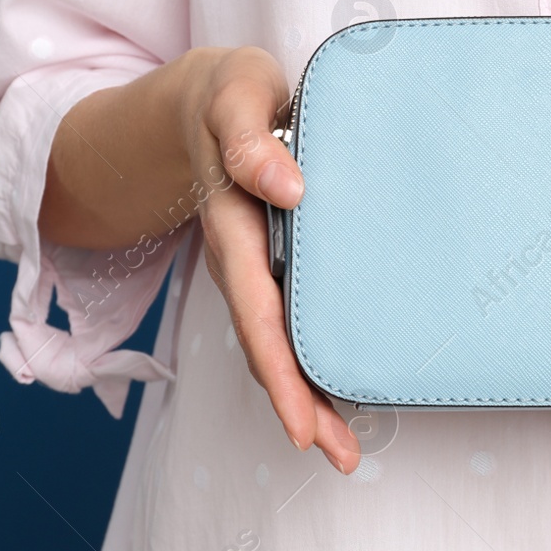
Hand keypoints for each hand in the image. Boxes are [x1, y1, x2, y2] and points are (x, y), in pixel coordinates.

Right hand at [174, 46, 361, 472]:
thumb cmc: (228, 92)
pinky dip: (313, 361)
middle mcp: (241, 259)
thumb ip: (249, 138)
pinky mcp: (274, 263)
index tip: (303, 424)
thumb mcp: (234, 95)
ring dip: (310, 395)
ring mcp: (256, 267)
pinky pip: (291, 321)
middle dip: (302, 405)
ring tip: (347, 447)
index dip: (280, 371)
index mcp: (234, 227)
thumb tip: (289, 187)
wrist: (203, 97)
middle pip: (269, 346)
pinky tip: (346, 389)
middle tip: (343, 457)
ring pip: (280, 343)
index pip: (258, 311)